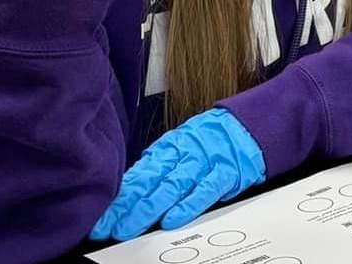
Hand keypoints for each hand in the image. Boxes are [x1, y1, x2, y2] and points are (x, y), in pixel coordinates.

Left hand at [89, 108, 265, 240]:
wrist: (250, 124)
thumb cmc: (213, 137)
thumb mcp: (182, 144)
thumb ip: (159, 164)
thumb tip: (130, 186)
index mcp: (170, 146)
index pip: (139, 174)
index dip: (119, 196)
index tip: (101, 215)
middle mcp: (184, 153)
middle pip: (150, 181)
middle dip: (126, 206)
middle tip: (108, 225)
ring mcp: (205, 162)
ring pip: (172, 187)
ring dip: (148, 209)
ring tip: (129, 227)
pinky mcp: (226, 172)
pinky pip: (205, 190)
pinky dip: (188, 205)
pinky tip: (172, 220)